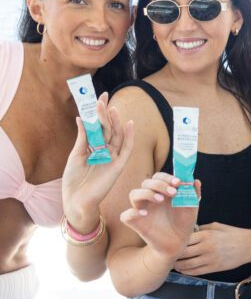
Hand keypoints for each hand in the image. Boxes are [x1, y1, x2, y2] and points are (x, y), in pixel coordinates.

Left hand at [62, 93, 133, 232]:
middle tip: (103, 98)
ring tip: (112, 108)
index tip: (99, 98)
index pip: (99, 126)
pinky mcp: (118, 165)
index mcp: (95, 148)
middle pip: (108, 128)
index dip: (99, 113)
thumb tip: (80, 118)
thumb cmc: (74, 180)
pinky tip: (129, 124)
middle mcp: (106, 151)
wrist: (76, 200)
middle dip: (106, 113)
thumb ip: (82, 138)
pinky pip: (126, 149)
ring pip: (117, 136)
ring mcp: (113, 157)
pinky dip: (129, 137)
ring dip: (116, 122)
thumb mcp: (75, 155)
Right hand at [120, 174, 200, 258]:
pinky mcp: (136, 223)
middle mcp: (150, 198)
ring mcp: (141, 209)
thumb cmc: (184, 222)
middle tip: (173, 192)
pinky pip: (125, 215)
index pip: (158, 177)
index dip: (167, 177)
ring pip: (134, 194)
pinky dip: (133, 212)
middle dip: (160, 184)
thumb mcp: (192, 207)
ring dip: (147, 193)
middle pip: (146, 182)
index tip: (178, 182)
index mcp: (162, 191)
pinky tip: (145, 214)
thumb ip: (194, 193)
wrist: (179, 242)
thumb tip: (195, 181)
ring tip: (161, 200)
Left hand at [174, 223, 250, 275]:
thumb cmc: (233, 233)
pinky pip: (195, 272)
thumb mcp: (217, 226)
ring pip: (187, 265)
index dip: (175, 241)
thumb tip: (189, 232)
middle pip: (183, 253)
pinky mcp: (214, 268)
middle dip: (173, 254)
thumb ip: (202, 229)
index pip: (184, 239)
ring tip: (172, 263)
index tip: (169, 241)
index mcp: (206, 235)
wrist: (249, 246)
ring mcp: (210, 260)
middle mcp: (206, 248)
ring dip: (177, 265)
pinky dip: (186, 271)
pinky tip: (182, 269)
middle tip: (166, 254)